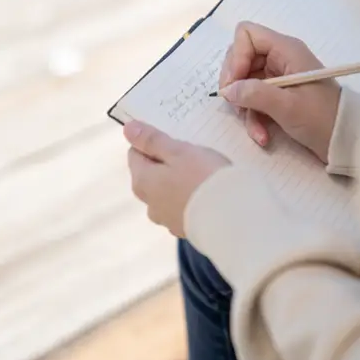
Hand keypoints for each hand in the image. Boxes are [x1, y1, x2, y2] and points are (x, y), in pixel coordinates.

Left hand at [124, 120, 229, 237]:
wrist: (232, 218)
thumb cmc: (203, 177)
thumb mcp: (178, 151)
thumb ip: (152, 140)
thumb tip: (128, 129)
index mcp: (142, 181)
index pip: (135, 153)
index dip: (152, 143)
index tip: (174, 138)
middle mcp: (149, 204)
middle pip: (150, 175)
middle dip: (166, 163)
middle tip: (191, 153)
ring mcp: (167, 220)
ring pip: (166, 193)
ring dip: (178, 183)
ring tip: (202, 174)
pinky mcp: (185, 229)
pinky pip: (182, 208)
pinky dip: (189, 199)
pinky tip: (207, 194)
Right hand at [218, 21, 340, 161]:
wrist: (345, 139)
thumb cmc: (321, 118)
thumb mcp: (287, 106)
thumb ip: (254, 94)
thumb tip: (227, 90)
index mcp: (286, 50)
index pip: (247, 34)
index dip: (236, 56)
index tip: (234, 83)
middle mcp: (280, 58)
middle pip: (241, 57)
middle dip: (235, 83)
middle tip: (235, 104)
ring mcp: (278, 77)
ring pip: (245, 82)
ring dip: (244, 107)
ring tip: (255, 129)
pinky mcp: (278, 95)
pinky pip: (254, 100)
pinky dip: (254, 118)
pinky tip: (262, 136)